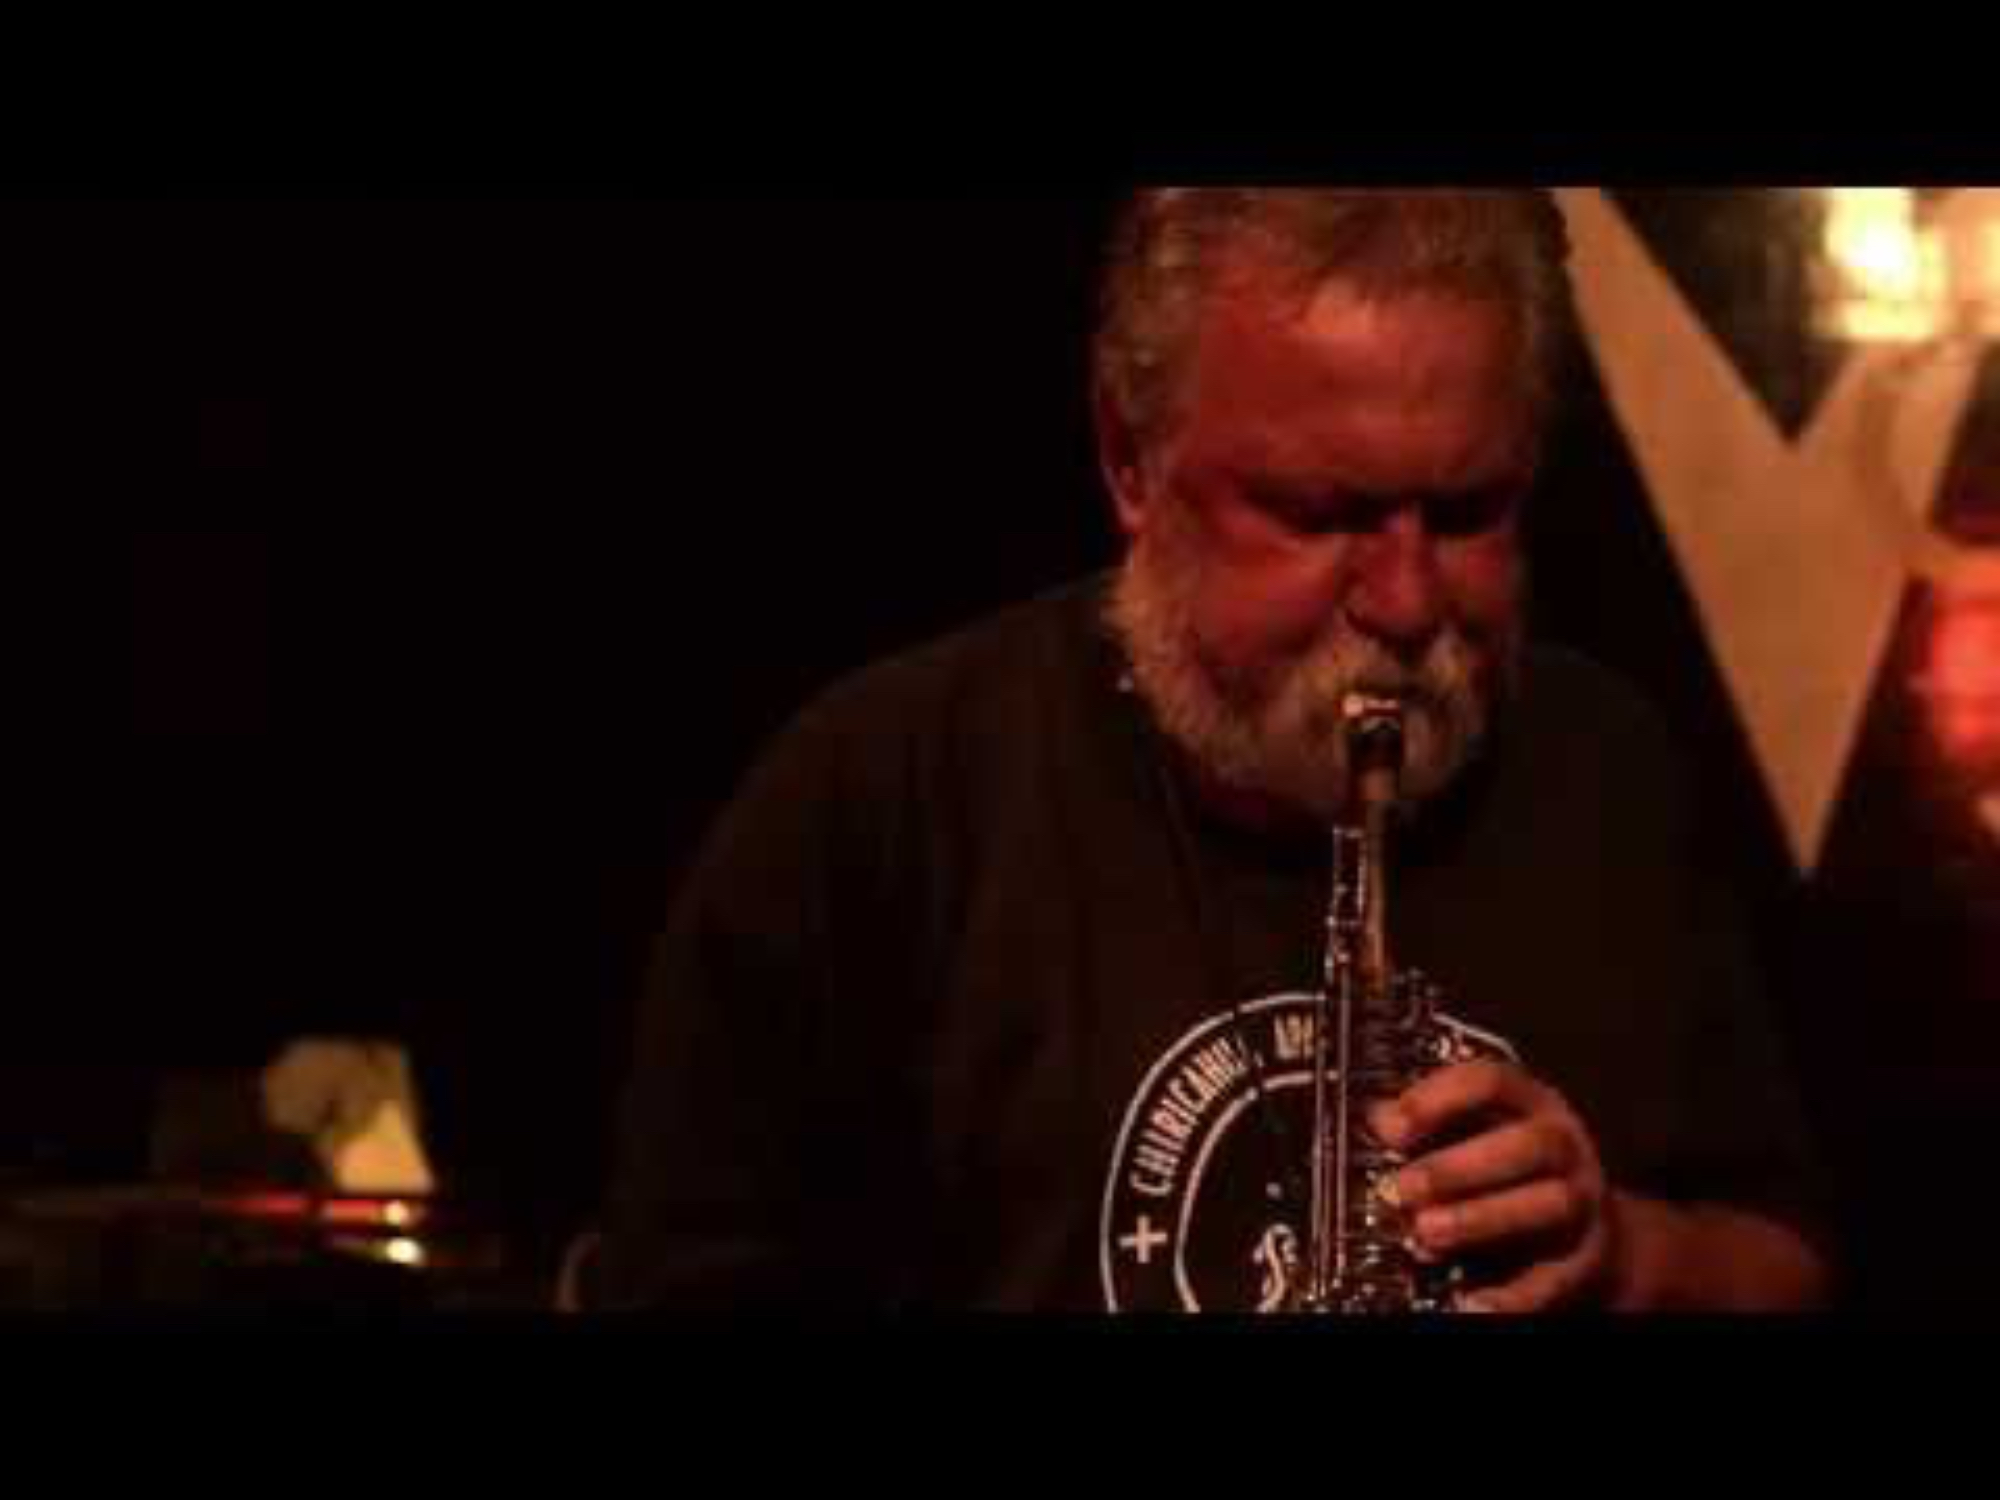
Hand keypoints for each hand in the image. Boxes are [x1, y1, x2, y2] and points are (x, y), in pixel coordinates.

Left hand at [1370, 1059, 1616, 1312]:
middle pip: (1528, 1145)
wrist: (1588, 1226)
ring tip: (1425, 1234)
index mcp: (1531, 1102)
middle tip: (1403, 1189)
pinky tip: (1468, 1301)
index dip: (1439, 1099)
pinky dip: (1510, 1294)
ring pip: (1549, 1205)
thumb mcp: (1477, 1129)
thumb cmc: (1513, 1166)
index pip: (1492, 1082)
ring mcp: (1582, 1200)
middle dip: (1459, 1168)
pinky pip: (1553, 1278)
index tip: (1392, 1129)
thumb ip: (1430, 1122)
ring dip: (1482, 1219)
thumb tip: (1380, 1121)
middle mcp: (1563, 1145)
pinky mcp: (1586, 1258)